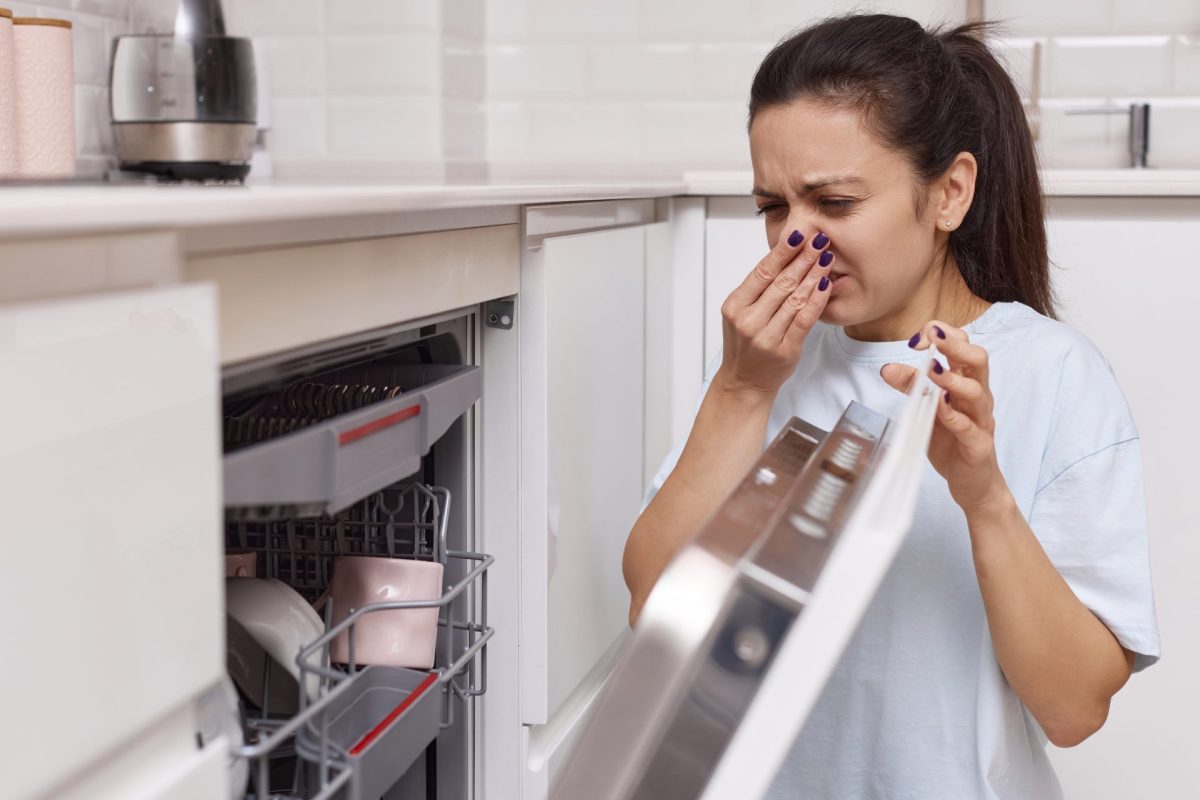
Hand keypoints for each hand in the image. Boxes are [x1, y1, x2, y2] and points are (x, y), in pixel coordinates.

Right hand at [717, 229, 833, 396]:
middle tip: (820, 239)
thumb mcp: (742, 314)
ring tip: (827, 257)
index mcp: (735, 306)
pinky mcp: (784, 350)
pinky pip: (804, 319)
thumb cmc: (746, 345)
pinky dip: (817, 300)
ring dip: (814, 274)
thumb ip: (759, 290)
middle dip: (803, 258)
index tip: (799, 234)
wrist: (744, 381)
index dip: (782, 252)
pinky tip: (826, 284)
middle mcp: (748, 320)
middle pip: (781, 282)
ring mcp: (766, 336)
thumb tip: (785, 256)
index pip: (762, 271)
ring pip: (795, 298)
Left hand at [879, 320, 1010, 514]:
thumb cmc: (952, 443)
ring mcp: (981, 421)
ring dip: (953, 379)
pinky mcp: (979, 445)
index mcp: (967, 384)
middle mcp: (978, 398)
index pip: (964, 348)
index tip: (920, 335)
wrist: (974, 484)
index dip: (945, 335)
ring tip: (933, 371)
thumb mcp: (926, 411)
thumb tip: (887, 368)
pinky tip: (939, 408)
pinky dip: (954, 416)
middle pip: (978, 361)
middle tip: (933, 336)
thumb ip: (912, 388)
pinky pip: (970, 428)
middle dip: (955, 345)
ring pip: (976, 392)